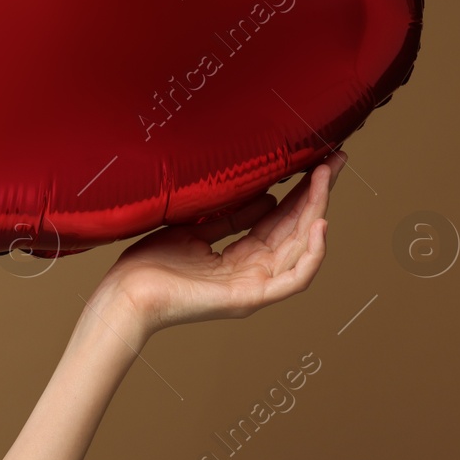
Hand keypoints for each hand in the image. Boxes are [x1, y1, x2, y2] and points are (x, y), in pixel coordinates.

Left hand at [94, 151, 345, 337]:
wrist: (125, 293)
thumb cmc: (150, 266)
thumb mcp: (194, 230)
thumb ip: (230, 218)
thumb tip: (266, 196)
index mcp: (240, 260)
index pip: (280, 223)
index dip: (299, 194)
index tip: (314, 164)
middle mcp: (253, 273)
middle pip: (296, 231)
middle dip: (317, 195)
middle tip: (334, 161)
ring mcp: (254, 287)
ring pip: (300, 248)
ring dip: (317, 211)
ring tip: (325, 179)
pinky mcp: (250, 298)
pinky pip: (294, 280)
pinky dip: (313, 254)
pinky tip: (320, 223)